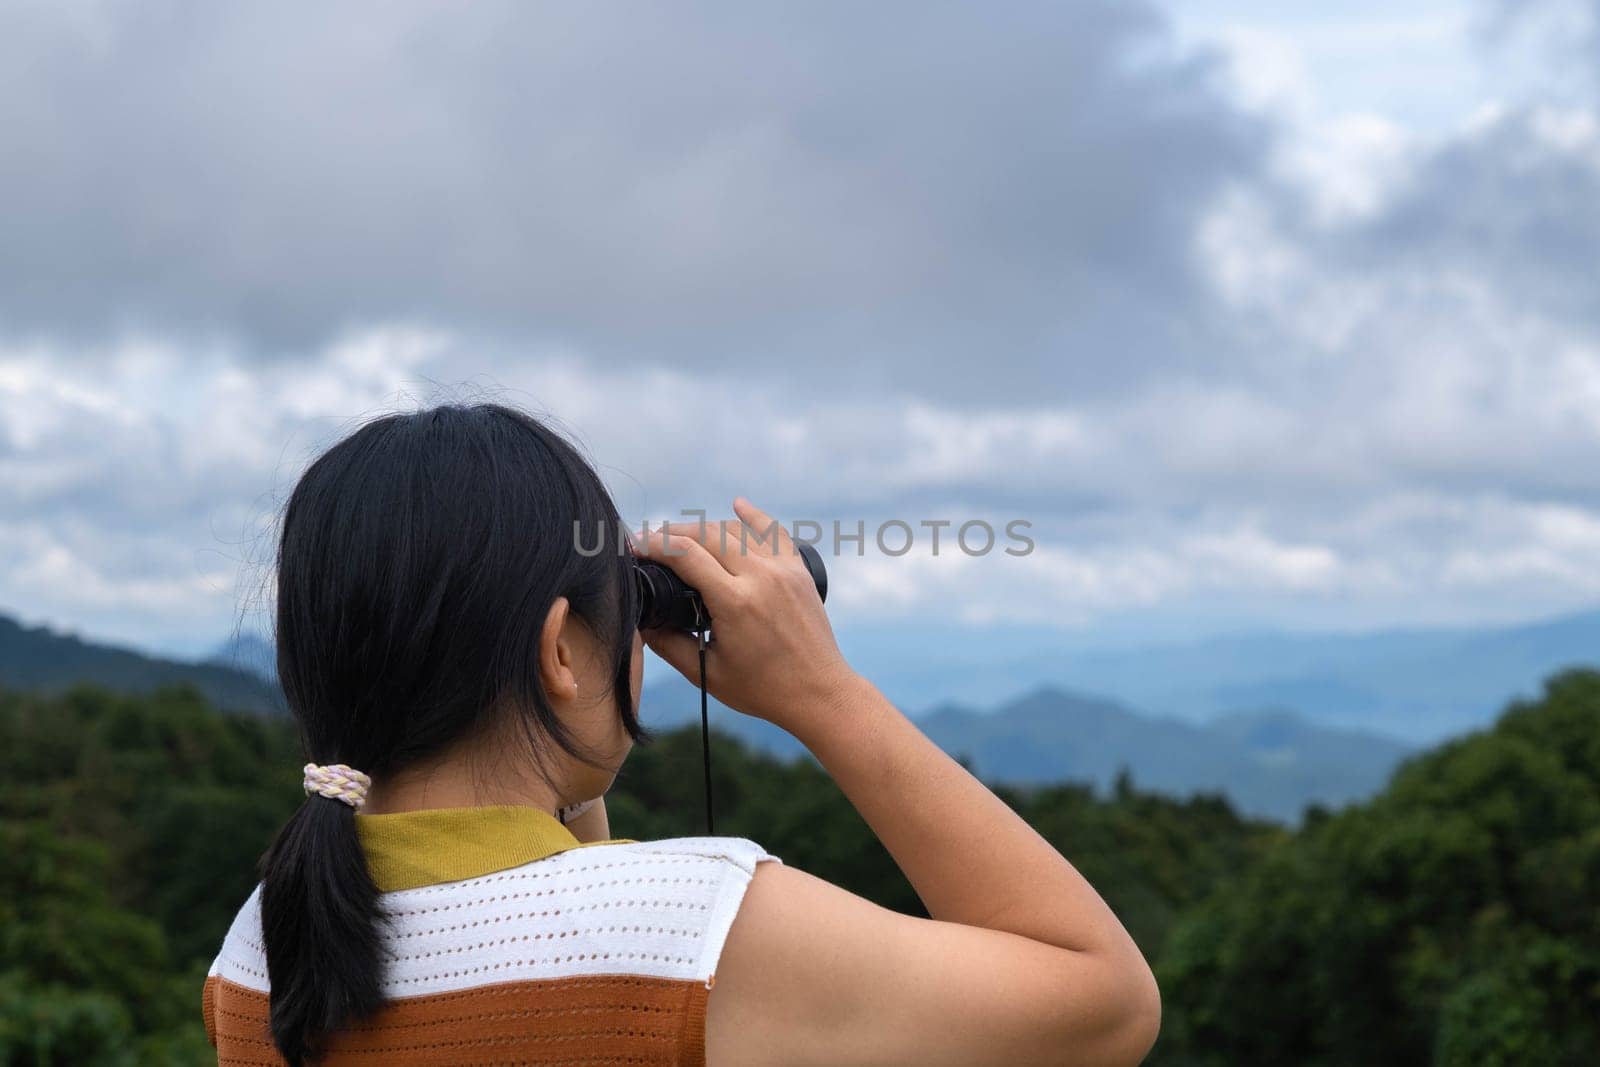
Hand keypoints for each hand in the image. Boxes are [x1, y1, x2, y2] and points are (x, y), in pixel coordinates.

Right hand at [636, 497, 859, 734]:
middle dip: (674, 533)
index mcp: (736, 602)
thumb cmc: (763, 690)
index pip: (685, 555)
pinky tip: (738, 505)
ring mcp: (784, 569)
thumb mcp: (706, 673)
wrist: (819, 693)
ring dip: (705, 528)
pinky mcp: (799, 570)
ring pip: (736, 529)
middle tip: (652, 543)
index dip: (654, 545)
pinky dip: (753, 517)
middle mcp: (761, 577)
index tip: (634, 547)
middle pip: (707, 534)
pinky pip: (773, 532)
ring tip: (683, 538)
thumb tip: (640, 619)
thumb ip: (668, 644)